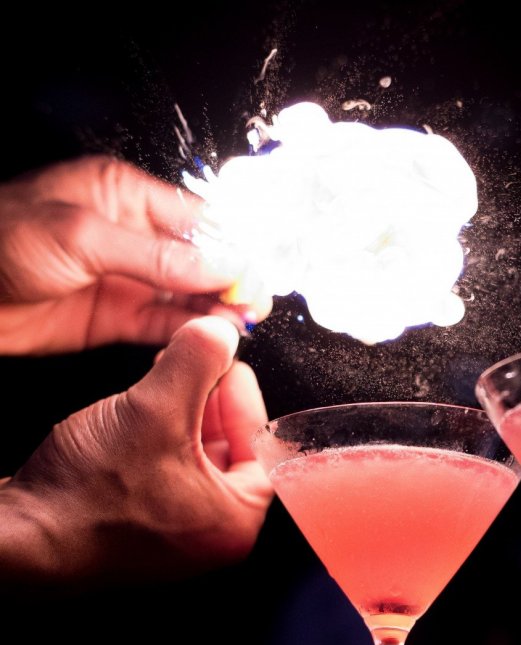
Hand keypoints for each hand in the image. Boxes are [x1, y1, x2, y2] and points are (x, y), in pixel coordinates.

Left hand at [0, 155, 267, 355]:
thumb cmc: (0, 240)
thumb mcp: (83, 236)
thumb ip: (156, 255)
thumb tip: (218, 263)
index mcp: (122, 194)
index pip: (192, 218)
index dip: (226, 244)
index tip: (251, 271)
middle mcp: (128, 234)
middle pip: (196, 257)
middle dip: (228, 278)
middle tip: (254, 302)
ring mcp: (123, 277)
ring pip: (183, 293)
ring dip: (213, 307)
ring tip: (239, 322)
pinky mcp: (113, 316)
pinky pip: (161, 322)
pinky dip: (187, 329)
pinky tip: (210, 334)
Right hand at [0, 316, 273, 594]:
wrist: (25, 535)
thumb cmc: (91, 494)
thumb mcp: (156, 409)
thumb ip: (197, 362)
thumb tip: (221, 331)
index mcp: (236, 520)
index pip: (265, 448)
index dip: (246, 398)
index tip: (230, 366)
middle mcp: (212, 536)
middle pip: (232, 453)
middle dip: (213, 401)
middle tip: (199, 365)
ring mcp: (175, 536)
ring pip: (195, 461)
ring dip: (183, 415)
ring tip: (166, 377)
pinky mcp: (140, 529)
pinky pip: (164, 475)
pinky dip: (159, 439)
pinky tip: (138, 411)